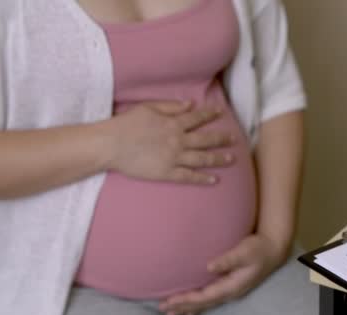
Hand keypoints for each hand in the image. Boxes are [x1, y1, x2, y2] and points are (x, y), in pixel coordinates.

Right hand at [105, 101, 234, 183]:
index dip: (211, 114)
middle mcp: (178, 140)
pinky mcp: (167, 173)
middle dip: (222, 139)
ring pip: (202, 158)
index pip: (197, 118)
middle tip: (235, 139)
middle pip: (206, 140)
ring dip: (219, 159)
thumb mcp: (148, 107)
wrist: (111, 145)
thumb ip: (171, 106)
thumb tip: (190, 104)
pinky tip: (214, 179)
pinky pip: (189, 176)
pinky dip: (203, 178)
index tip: (222, 112)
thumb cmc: (126, 124)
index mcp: (173, 123)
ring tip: (231, 159)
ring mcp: (174, 158)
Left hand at [158, 233, 288, 314]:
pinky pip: (210, 300)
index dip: (186, 299)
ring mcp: (231, 291)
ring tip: (171, 313)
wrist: (273, 250)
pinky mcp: (230, 286)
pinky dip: (198, 305)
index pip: (205, 296)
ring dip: (188, 308)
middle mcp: (230, 292)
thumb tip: (209, 265)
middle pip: (203, 304)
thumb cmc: (259, 248)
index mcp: (232, 286)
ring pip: (206, 304)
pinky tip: (191, 311)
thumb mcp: (245, 251)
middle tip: (163, 310)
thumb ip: (228, 259)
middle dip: (183, 307)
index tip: (170, 300)